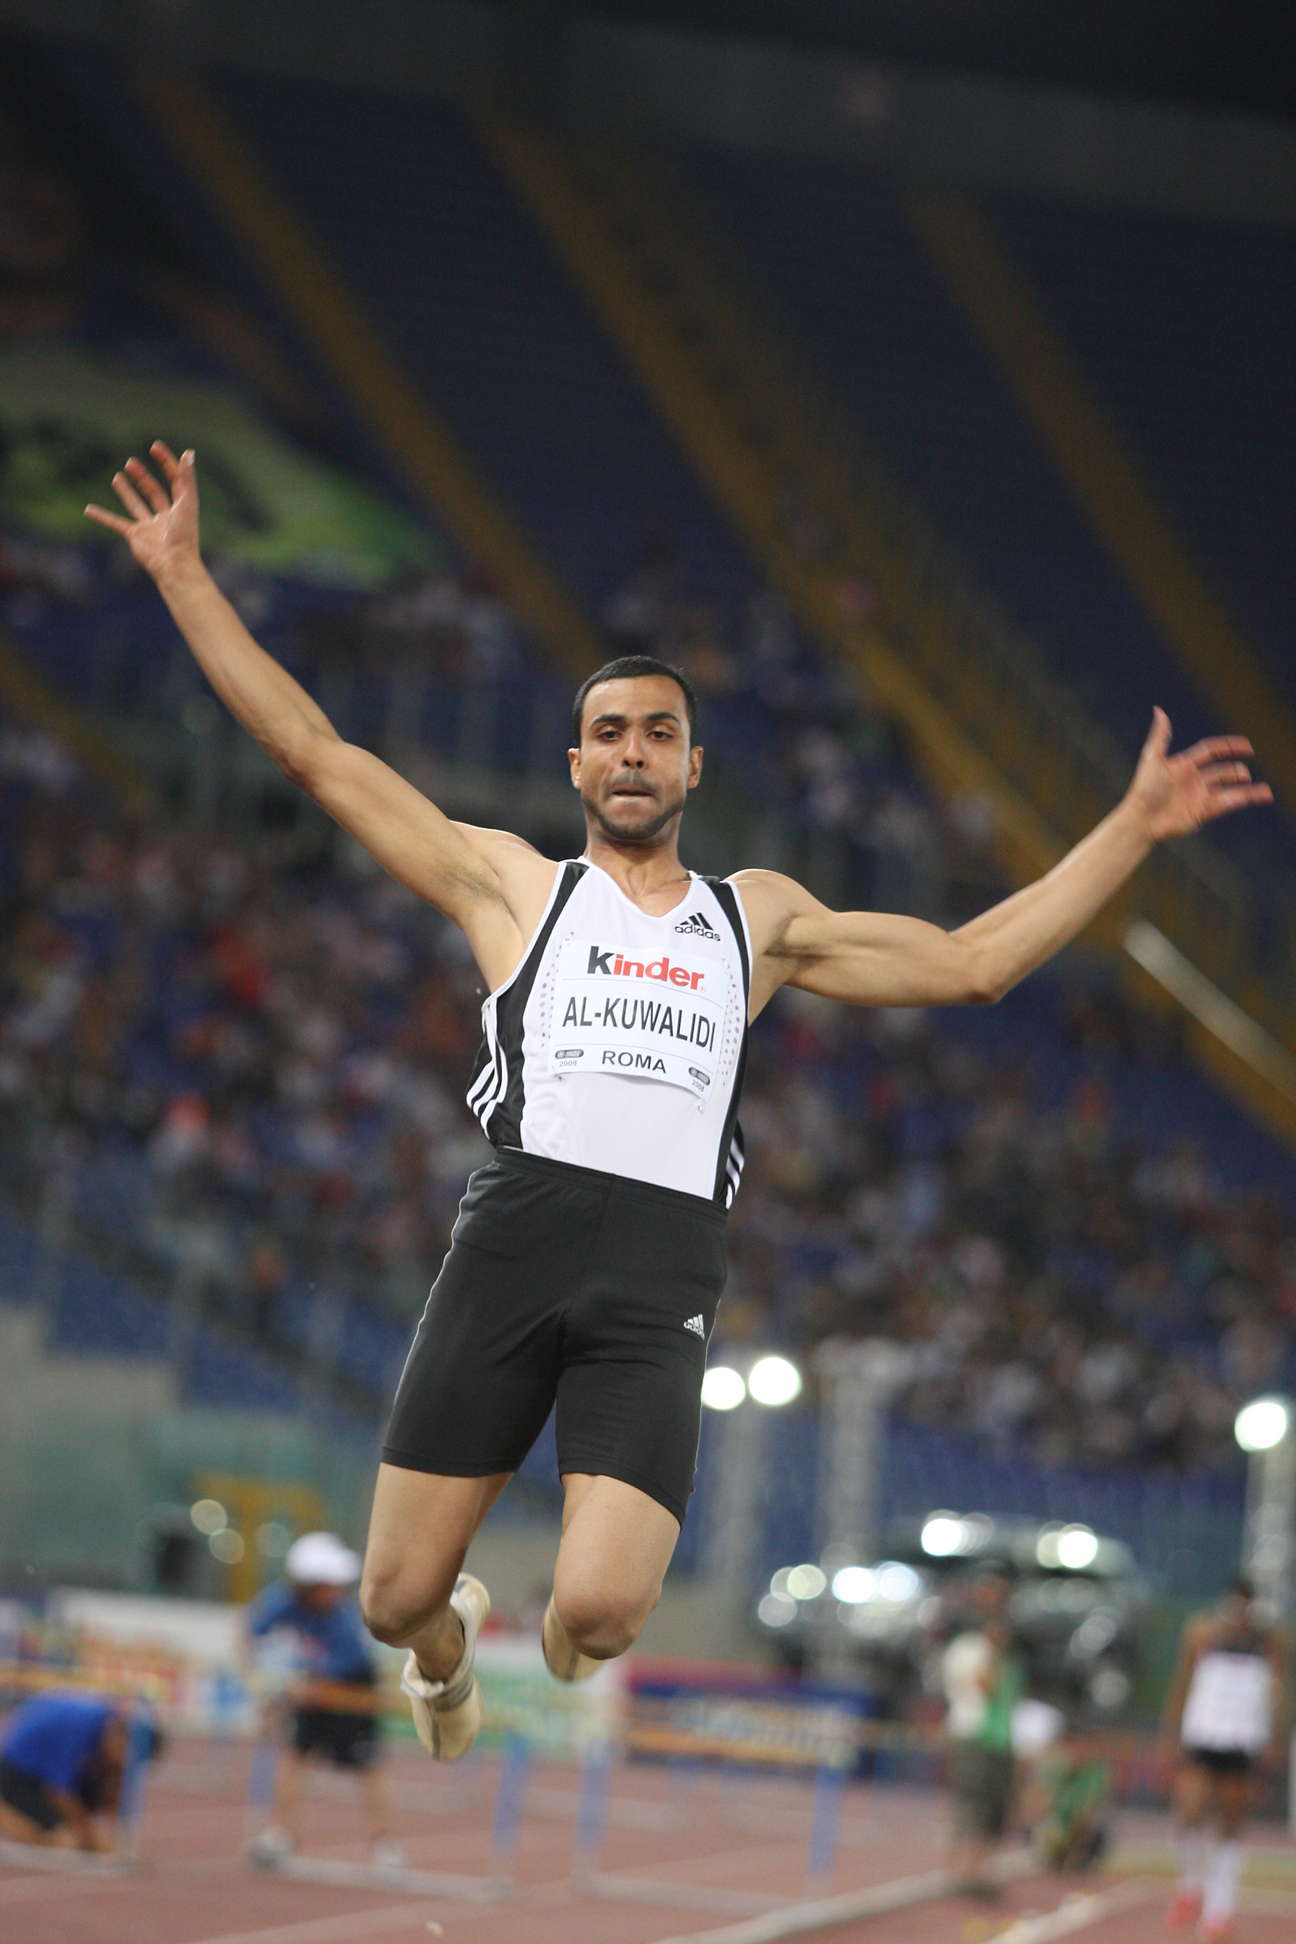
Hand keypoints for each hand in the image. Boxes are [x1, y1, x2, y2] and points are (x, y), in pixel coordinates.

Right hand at [84, 441, 200, 584]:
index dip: (166, 463)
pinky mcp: (135, 536)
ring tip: (117, 477)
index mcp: (181, 508)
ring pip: (136, 504)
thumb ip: (187, 478)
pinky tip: (88, 509)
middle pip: (153, 491)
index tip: (155, 446)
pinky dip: (102, 517)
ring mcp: (149, 527)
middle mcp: (166, 516)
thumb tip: (188, 452)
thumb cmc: (183, 536)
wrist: (173, 565)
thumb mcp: (187, 502)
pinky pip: (115, 523)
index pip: (175, 480)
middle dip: (142, 476)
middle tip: (131, 462)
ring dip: (126, 491)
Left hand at [1125, 707, 1271, 841]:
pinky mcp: (1202, 813)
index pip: (1210, 750)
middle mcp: (1194, 780)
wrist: (1141, 819)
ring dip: (1247, 790)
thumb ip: (1160, 736)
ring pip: (1229, 790)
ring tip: (1265, 791)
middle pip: (1222, 771)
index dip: (1228, 746)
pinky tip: (1253, 797)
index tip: (1246, 745)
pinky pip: (1225, 804)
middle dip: (1235, 771)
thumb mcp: (1152, 759)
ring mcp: (1199, 797)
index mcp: (1184, 765)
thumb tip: (1159, 710)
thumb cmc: (1144, 789)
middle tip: (1244, 772)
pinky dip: (1240, 800)